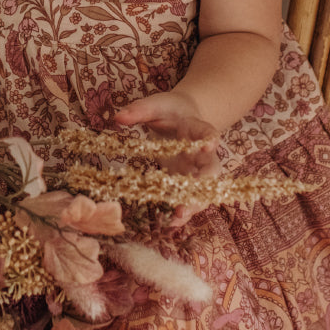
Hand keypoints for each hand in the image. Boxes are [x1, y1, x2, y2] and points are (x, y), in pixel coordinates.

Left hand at [112, 91, 221, 226]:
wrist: (180, 118)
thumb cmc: (169, 110)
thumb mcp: (155, 105)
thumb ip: (140, 110)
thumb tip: (118, 118)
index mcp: (197, 129)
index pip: (208, 132)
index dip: (210, 140)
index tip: (209, 145)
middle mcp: (203, 153)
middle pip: (211, 170)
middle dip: (202, 186)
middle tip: (189, 199)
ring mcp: (196, 169)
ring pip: (202, 190)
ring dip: (192, 205)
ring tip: (177, 219)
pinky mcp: (186, 181)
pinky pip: (188, 197)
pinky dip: (182, 211)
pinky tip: (170, 223)